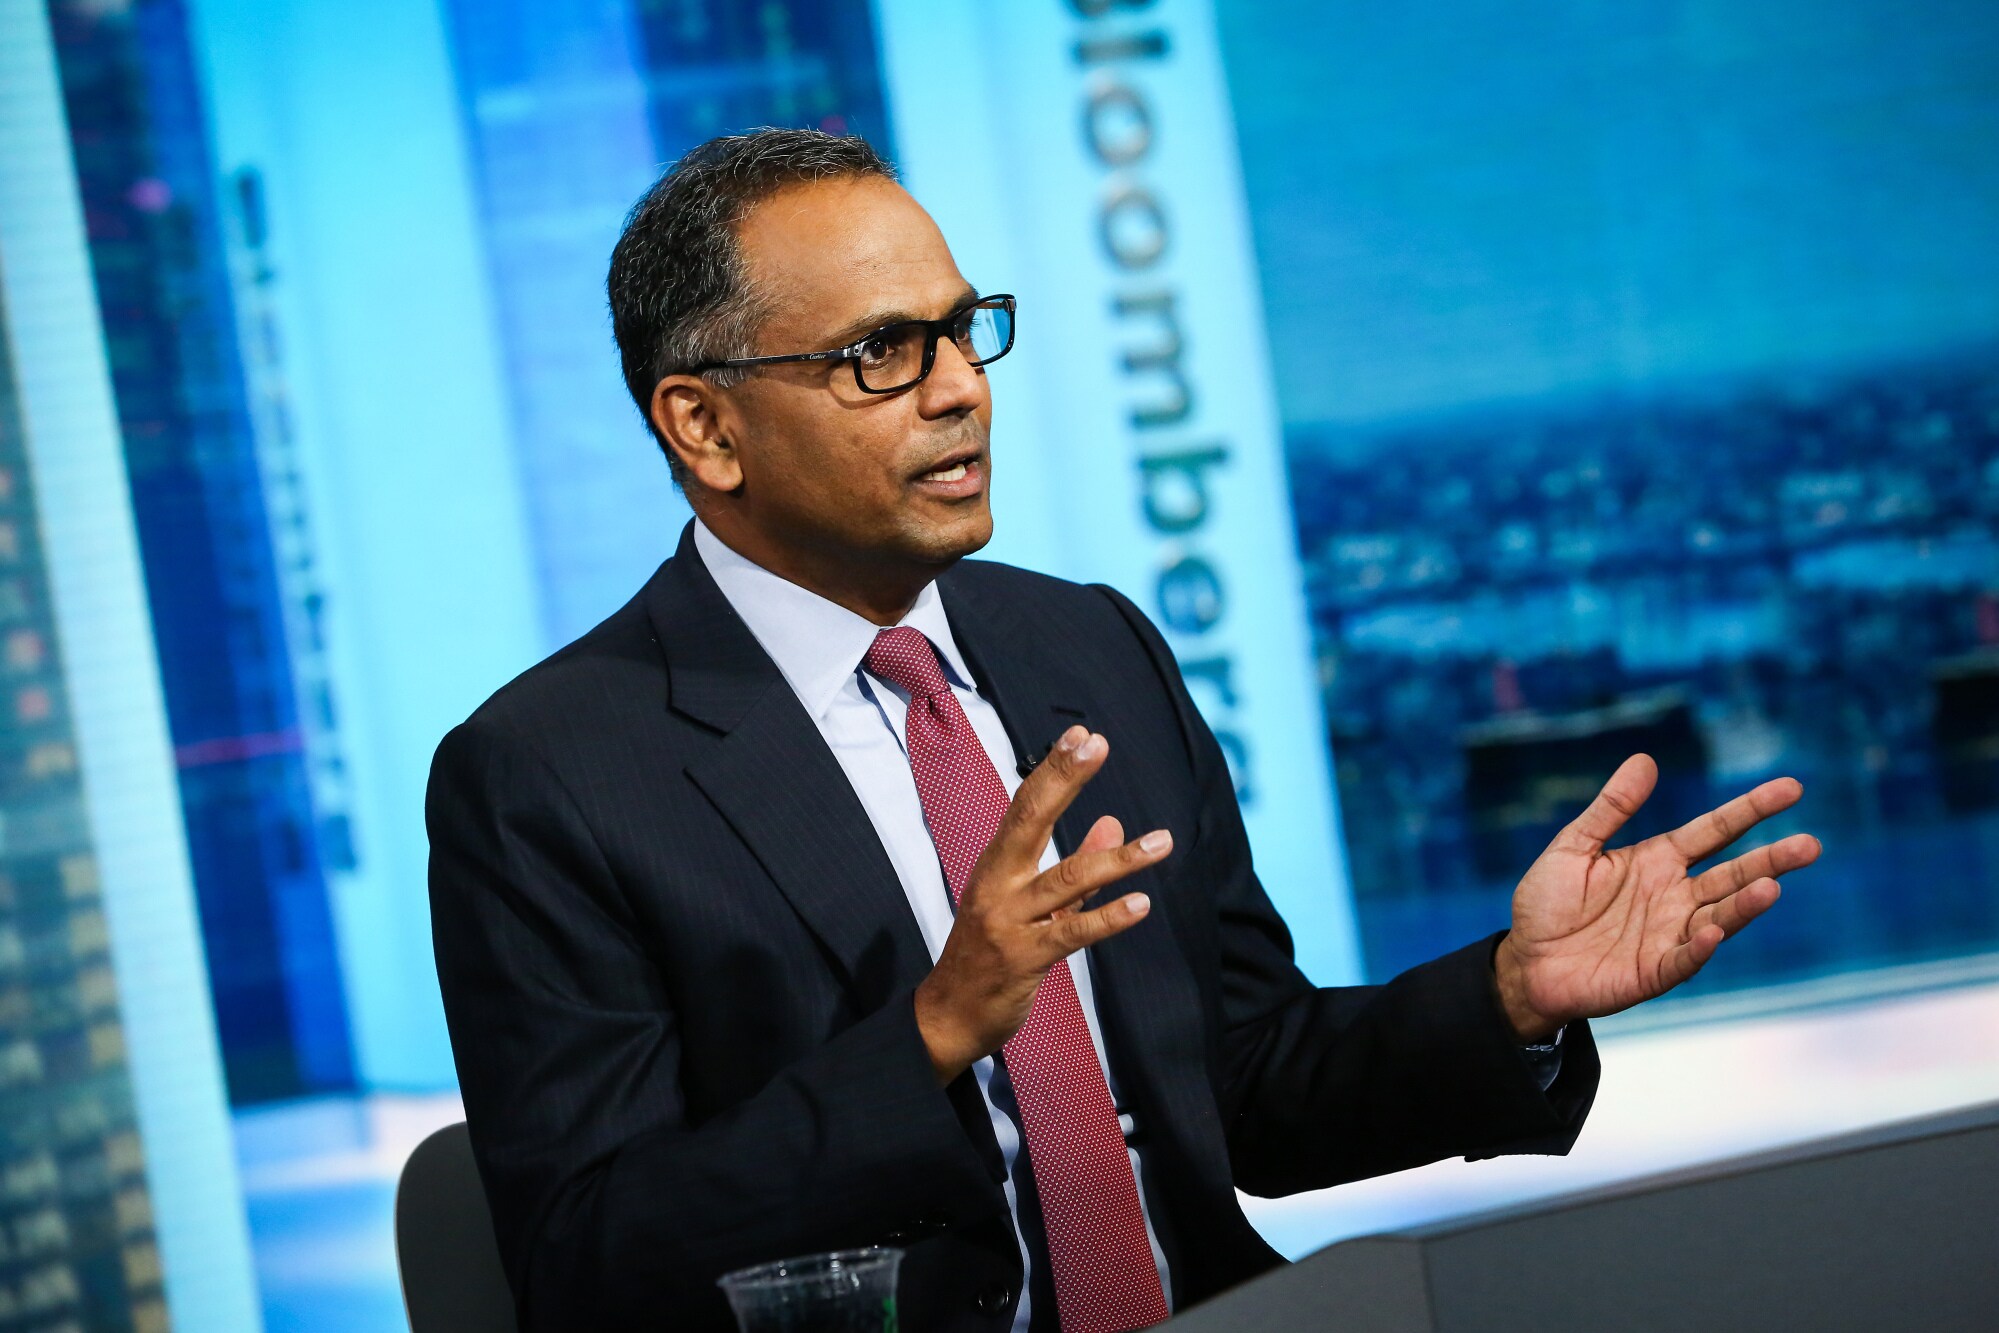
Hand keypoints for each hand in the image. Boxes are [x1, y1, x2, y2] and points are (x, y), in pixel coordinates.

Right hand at [914, 725, 1169, 1082]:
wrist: (950, 1016)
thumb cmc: (988, 956)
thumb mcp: (1027, 905)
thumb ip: (1075, 870)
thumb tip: (1113, 825)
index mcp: (996, 866)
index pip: (1024, 806)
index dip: (1052, 770)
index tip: (1080, 736)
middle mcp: (997, 885)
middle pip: (1030, 821)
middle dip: (1063, 780)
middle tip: (1095, 746)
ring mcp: (1008, 921)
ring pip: (1066, 880)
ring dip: (1118, 860)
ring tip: (1162, 841)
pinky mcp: (1024, 958)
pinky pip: (1072, 933)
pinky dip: (1108, 917)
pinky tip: (1141, 903)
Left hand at [1493, 754, 1821, 1041]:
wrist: (1524, 961)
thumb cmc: (1548, 903)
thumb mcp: (1575, 846)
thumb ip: (1611, 808)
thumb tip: (1645, 760)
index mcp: (1659, 860)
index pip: (1715, 830)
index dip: (1751, 810)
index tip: (1792, 789)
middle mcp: (1675, 896)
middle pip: (1732, 874)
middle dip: (1771, 860)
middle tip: (1811, 845)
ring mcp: (1669, 934)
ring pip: (1719, 915)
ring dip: (1745, 904)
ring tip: (1772, 886)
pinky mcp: (1654, 971)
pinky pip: (1684, 958)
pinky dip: (1701, 946)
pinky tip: (1714, 931)